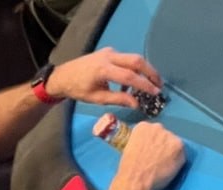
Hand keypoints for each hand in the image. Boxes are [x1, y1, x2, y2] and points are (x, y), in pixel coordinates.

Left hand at [47, 47, 161, 108]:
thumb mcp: (97, 98)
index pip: (129, 76)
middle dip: (150, 73)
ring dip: (144, 70)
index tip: (155, 92)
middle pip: (136, 61)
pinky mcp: (109, 52)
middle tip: (159, 85)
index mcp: (103, 69)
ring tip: (150, 84)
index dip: (144, 85)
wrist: (64, 76)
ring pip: (133, 58)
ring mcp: (109, 52)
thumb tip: (136, 104)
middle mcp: (108, 56)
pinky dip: (133, 69)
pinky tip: (132, 83)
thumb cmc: (78, 89)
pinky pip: (126, 59)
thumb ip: (118, 99)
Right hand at [110, 122, 184, 189]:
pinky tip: (167, 170)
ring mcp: (170, 136)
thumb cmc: (129, 169)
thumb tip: (149, 148)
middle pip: (163, 135)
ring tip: (162, 166)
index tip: (149, 151)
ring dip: (170, 153)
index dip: (150, 143)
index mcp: (143, 127)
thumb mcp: (129, 149)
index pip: (150, 132)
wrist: (135, 180)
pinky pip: (180, 155)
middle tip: (156, 159)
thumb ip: (141, 143)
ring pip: (173, 144)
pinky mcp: (179, 147)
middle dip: (161, 146)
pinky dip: (176, 162)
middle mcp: (158, 127)